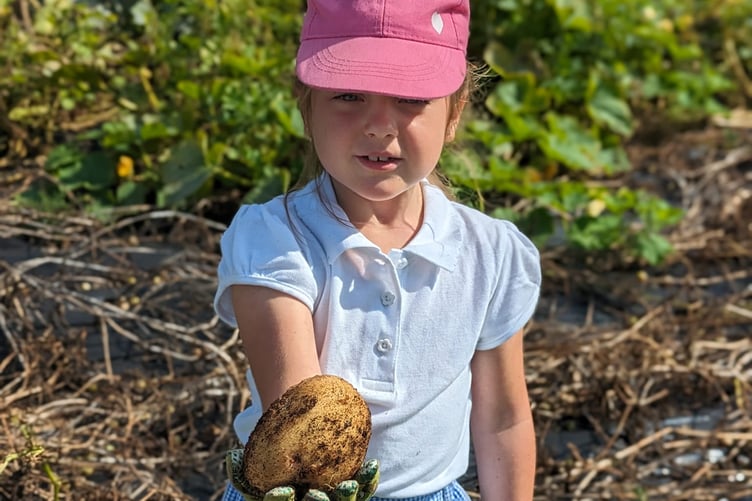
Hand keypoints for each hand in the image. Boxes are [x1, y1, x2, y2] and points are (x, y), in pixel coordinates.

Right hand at [226, 448, 378, 500]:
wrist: (300, 455)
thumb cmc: (271, 467)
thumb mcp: (254, 471)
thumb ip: (241, 468)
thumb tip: (232, 457)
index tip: (284, 492)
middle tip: (318, 495)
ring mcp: (333, 500)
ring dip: (347, 497)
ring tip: (349, 485)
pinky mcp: (353, 491)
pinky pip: (364, 490)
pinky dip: (367, 481)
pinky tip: (371, 465)